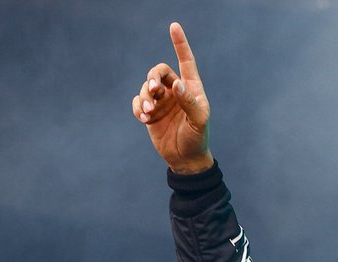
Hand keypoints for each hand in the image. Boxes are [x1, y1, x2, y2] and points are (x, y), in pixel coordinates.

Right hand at [131, 22, 213, 174]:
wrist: (185, 159)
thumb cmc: (197, 138)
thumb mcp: (198, 121)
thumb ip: (189, 103)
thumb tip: (177, 85)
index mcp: (191, 88)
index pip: (185, 61)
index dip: (180, 44)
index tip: (174, 26)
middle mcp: (176, 91)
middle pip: (158, 72)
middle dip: (153, 78)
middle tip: (154, 91)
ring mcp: (162, 101)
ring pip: (147, 87)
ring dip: (145, 97)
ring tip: (150, 113)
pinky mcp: (151, 112)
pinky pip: (139, 102)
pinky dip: (139, 107)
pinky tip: (144, 118)